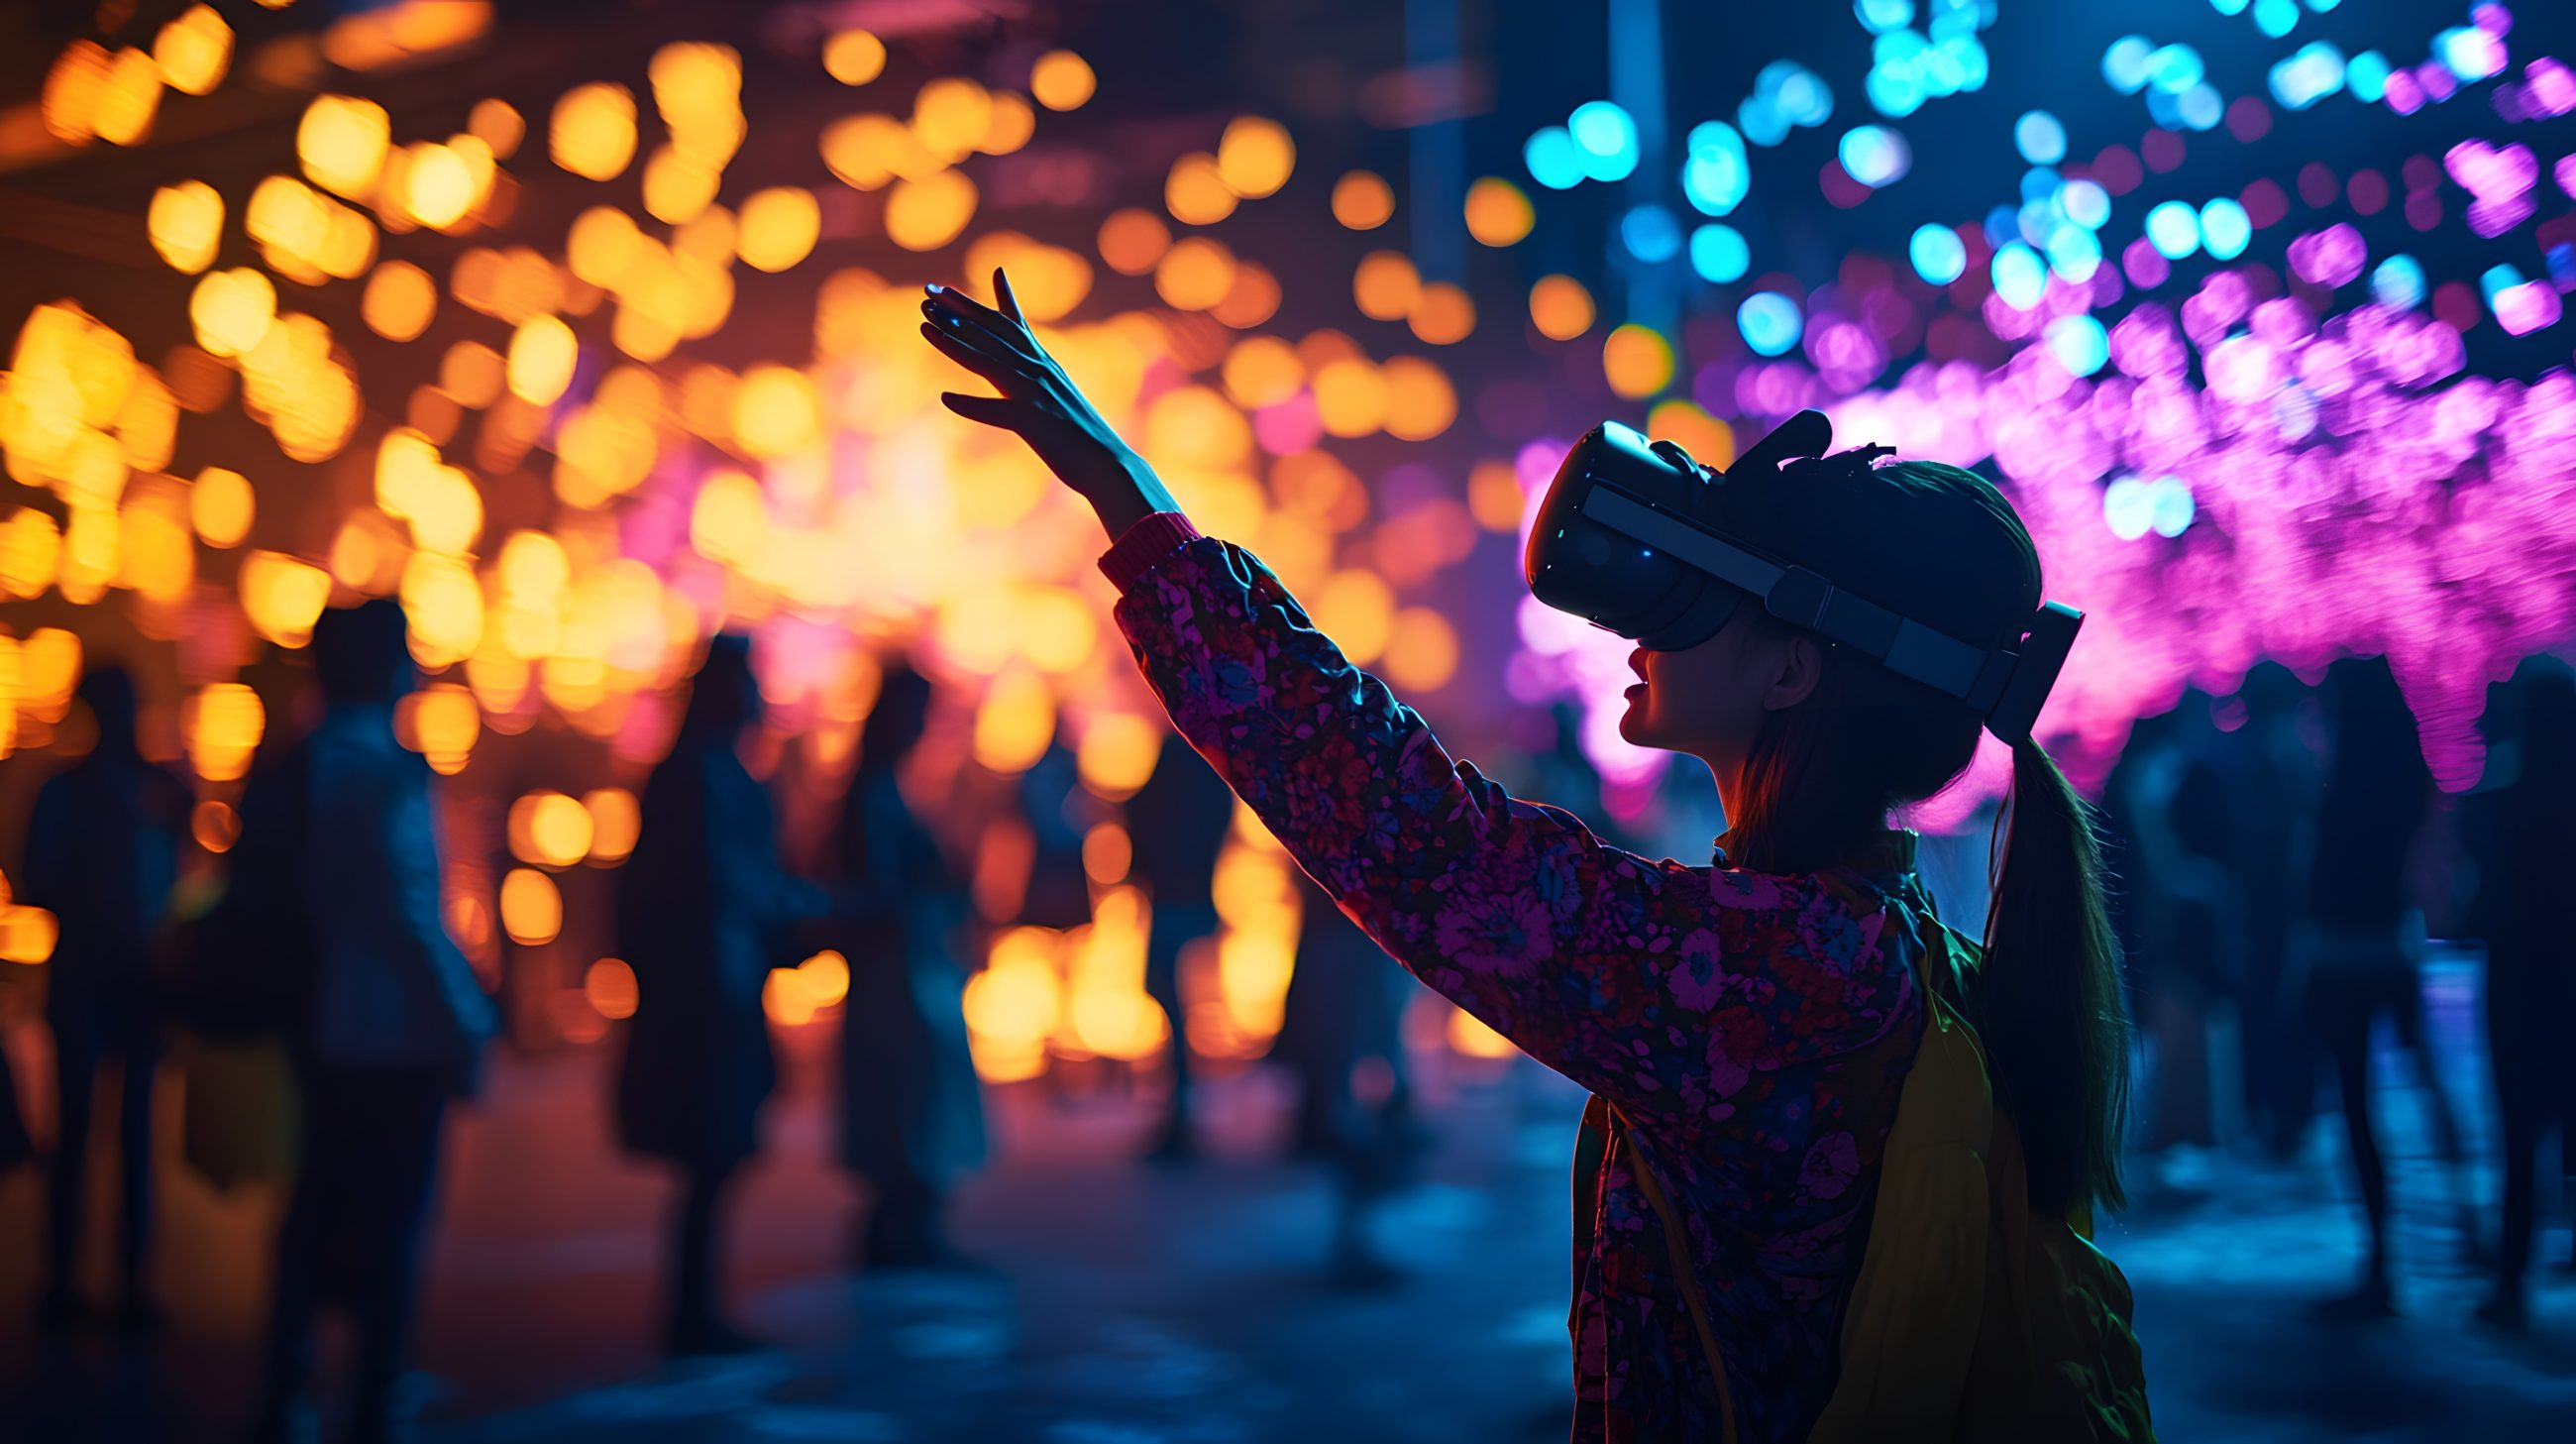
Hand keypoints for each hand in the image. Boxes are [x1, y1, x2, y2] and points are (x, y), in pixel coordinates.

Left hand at [921, 269, 1178, 538]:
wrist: (1109, 464)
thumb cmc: (1080, 435)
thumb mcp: (1055, 395)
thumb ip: (1035, 375)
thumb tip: (1020, 365)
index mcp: (1043, 363)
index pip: (1005, 323)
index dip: (973, 304)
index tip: (944, 289)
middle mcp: (1039, 369)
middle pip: (991, 332)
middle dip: (957, 310)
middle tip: (927, 290)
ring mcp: (1037, 393)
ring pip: (988, 361)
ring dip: (954, 343)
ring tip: (925, 326)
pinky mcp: (1035, 421)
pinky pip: (998, 411)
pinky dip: (972, 405)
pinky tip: (947, 399)